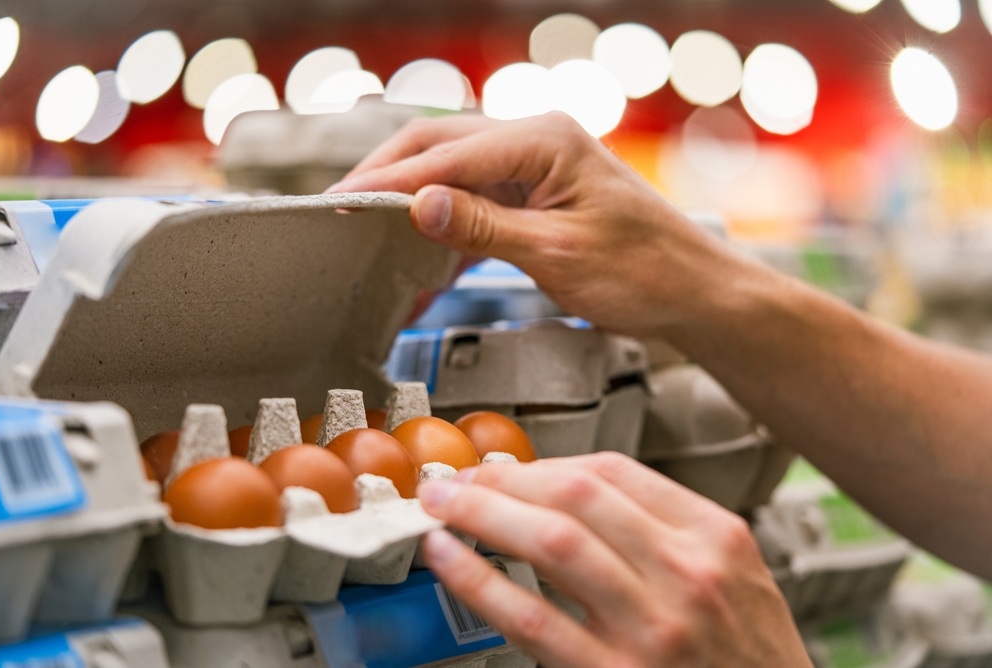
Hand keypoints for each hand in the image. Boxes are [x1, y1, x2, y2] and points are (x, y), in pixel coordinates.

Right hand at [328, 113, 756, 338]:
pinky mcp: (537, 199)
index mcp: (545, 140)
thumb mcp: (557, 254)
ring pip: (453, 176)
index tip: (342, 205)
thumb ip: (483, 227)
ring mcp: (536, 168)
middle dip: (387, 180)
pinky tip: (422, 268)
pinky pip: (476, 207)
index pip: (446, 154)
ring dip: (413, 207)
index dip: (389, 181)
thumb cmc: (646, 272)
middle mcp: (537, 142)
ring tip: (368, 238)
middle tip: (338, 213)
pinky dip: (445, 235)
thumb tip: (418, 205)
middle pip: (440, 149)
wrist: (694, 294)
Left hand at [417, 453, 811, 667]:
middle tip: (460, 480)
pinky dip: (479, 580)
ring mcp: (652, 626)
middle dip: (504, 479)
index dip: (543, 463)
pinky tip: (449, 560)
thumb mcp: (734, 576)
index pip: (613, 472)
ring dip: (483, 514)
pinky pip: (532, 618)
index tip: (505, 468)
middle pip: (576, 495)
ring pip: (552, 541)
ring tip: (444, 507)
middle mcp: (686, 572)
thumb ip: (664, 532)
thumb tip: (569, 496)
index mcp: (715, 536)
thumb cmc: (750, 658)